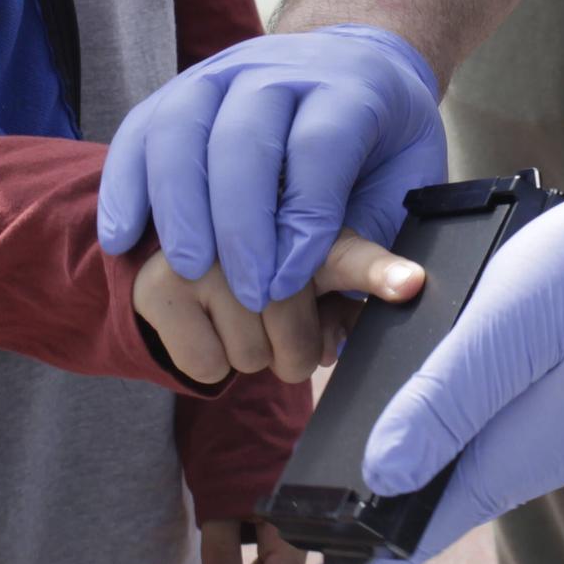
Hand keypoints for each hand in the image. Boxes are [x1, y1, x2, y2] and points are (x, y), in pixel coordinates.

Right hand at [99, 25, 446, 313]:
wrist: (350, 64)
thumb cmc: (378, 142)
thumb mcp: (406, 180)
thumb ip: (380, 237)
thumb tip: (365, 310)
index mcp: (348, 88)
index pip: (318, 147)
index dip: (303, 218)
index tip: (291, 282)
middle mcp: (279, 70)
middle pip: (244, 137)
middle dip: (241, 223)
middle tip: (247, 293)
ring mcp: (221, 74)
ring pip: (182, 127)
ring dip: (178, 205)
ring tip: (187, 270)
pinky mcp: (178, 90)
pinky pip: (139, 131)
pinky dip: (124, 185)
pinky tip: (121, 238)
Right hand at [135, 228, 425, 384]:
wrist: (182, 251)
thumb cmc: (274, 258)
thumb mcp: (327, 259)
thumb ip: (357, 279)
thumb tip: (377, 319)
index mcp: (303, 199)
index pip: (343, 245)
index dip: (377, 270)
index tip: (409, 285)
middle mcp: (244, 218)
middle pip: (293, 317)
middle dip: (295, 344)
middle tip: (280, 321)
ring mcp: (196, 248)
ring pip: (253, 352)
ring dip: (254, 353)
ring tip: (235, 313)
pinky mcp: (155, 286)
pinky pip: (209, 365)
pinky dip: (212, 362)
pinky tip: (202, 322)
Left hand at [295, 179, 563, 563]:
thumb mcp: (510, 329)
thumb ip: (446, 400)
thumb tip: (377, 475)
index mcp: (509, 457)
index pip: (418, 536)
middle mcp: (525, 457)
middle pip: (430, 508)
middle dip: (368, 531)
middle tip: (304, 540)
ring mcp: (542, 429)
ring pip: (453, 467)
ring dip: (399, 478)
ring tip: (339, 485)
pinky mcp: (553, 396)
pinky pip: (476, 429)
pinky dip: (432, 432)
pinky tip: (410, 413)